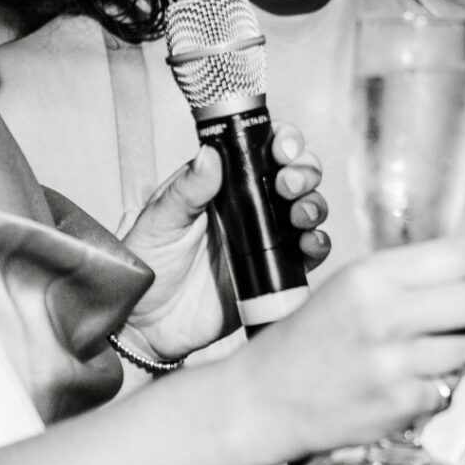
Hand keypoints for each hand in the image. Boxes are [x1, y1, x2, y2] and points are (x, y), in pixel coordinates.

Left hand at [123, 124, 330, 359]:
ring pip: (306, 209)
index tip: (281, 148)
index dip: (281, 141)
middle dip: (303, 171)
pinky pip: (307, 253)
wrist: (148, 323)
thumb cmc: (147, 265)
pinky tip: (308, 244)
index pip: (259, 149)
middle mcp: (248, 206)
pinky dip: (317, 244)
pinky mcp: (273, 271)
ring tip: (299, 214)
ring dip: (313, 204)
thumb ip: (187, 190)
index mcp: (220, 184)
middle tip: (288, 184)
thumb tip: (209, 155)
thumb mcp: (159, 222)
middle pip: (293, 175)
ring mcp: (263, 238)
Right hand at [230, 236, 464, 464]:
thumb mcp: (348, 287)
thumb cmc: (308, 340)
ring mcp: (397, 365)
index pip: (459, 254)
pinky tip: (418, 378)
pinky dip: (443, 383)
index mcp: (372, 277)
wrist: (264, 400)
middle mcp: (387, 316)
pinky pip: (449, 387)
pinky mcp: (402, 405)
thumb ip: (406, 277)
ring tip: (461, 340)